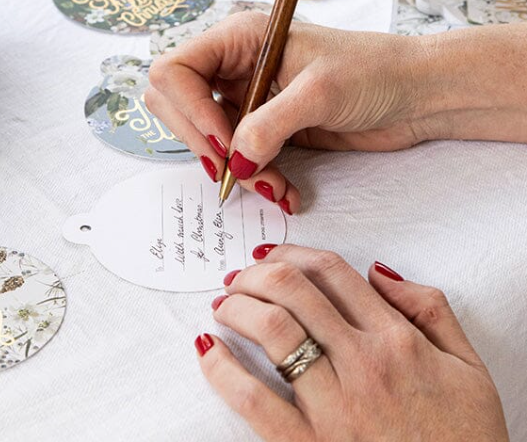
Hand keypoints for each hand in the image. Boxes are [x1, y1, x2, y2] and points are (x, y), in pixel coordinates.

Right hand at [146, 15, 431, 211]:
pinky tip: (286, 190)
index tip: (223, 140)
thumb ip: (269, 125)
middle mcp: (234, 64)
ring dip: (232, 168)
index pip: (175, 69)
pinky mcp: (266, 127)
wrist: (417, 94)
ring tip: (273, 186)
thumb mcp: (319, 92)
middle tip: (234, 170)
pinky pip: (238, 157)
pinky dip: (254, 178)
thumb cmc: (375, 70)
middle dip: (202, 143)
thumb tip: (232, 160)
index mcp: (239, 38)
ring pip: (206, 138)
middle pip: (177, 104)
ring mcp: (248, 97)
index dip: (188, 108)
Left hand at [195, 245, 507, 441]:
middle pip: (294, 290)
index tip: (270, 255)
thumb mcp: (467, 366)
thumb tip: (378, 271)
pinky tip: (208, 349)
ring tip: (223, 305)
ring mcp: (334, 406)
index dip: (293, 253)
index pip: (332, 273)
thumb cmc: (466, 440)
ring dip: (237, 306)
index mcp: (396, 339)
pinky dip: (222, 370)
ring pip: (273, 330)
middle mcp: (362, 363)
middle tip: (239, 277)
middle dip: (257, 273)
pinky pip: (255, 401)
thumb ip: (430, 308)